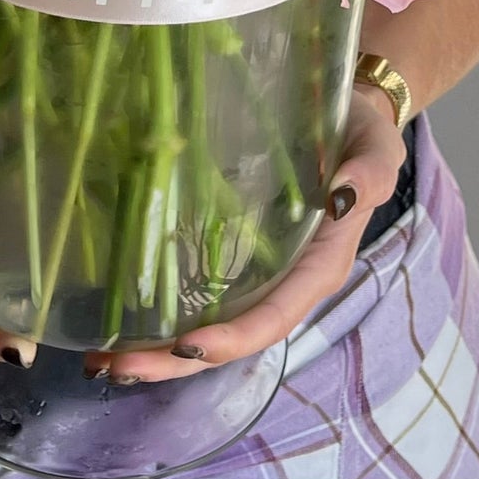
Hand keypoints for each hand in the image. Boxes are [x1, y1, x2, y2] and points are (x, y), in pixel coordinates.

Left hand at [88, 81, 407, 384]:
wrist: (347, 113)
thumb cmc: (363, 134)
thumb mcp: (376, 149)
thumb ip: (367, 174)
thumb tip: (340, 198)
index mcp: (318, 267)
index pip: (273, 317)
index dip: (231, 337)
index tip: (186, 345)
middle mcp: (284, 282)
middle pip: (229, 337)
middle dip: (175, 359)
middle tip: (116, 365)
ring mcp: (257, 271)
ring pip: (207, 323)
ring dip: (158, 348)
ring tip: (102, 359)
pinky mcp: (235, 249)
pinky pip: (197, 289)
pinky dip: (159, 311)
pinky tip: (116, 315)